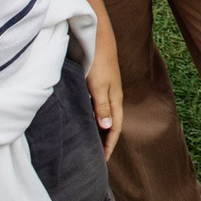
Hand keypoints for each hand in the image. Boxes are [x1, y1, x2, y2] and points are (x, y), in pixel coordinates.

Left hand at [84, 34, 123, 156]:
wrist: (98, 39)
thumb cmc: (99, 62)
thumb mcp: (99, 87)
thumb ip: (102, 107)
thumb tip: (108, 128)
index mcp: (115, 100)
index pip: (115, 129)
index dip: (109, 145)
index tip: (102, 161)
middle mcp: (112, 98)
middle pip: (110, 125)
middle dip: (106, 141)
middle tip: (97, 157)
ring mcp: (105, 91)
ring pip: (103, 117)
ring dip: (99, 130)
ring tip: (90, 144)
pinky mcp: (97, 86)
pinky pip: (97, 108)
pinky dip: (93, 118)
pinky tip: (84, 121)